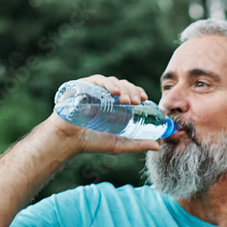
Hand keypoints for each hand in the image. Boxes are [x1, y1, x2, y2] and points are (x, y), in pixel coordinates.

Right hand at [42, 74, 161, 155]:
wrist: (67, 141)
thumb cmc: (91, 142)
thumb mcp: (119, 144)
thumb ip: (137, 145)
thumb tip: (158, 146)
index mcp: (114, 104)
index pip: (129, 92)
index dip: (138, 92)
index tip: (145, 99)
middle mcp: (104, 95)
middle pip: (123, 85)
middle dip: (132, 91)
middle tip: (137, 101)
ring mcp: (93, 89)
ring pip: (113, 81)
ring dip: (123, 88)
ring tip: (128, 100)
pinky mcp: (82, 86)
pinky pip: (97, 80)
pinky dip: (108, 83)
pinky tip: (114, 91)